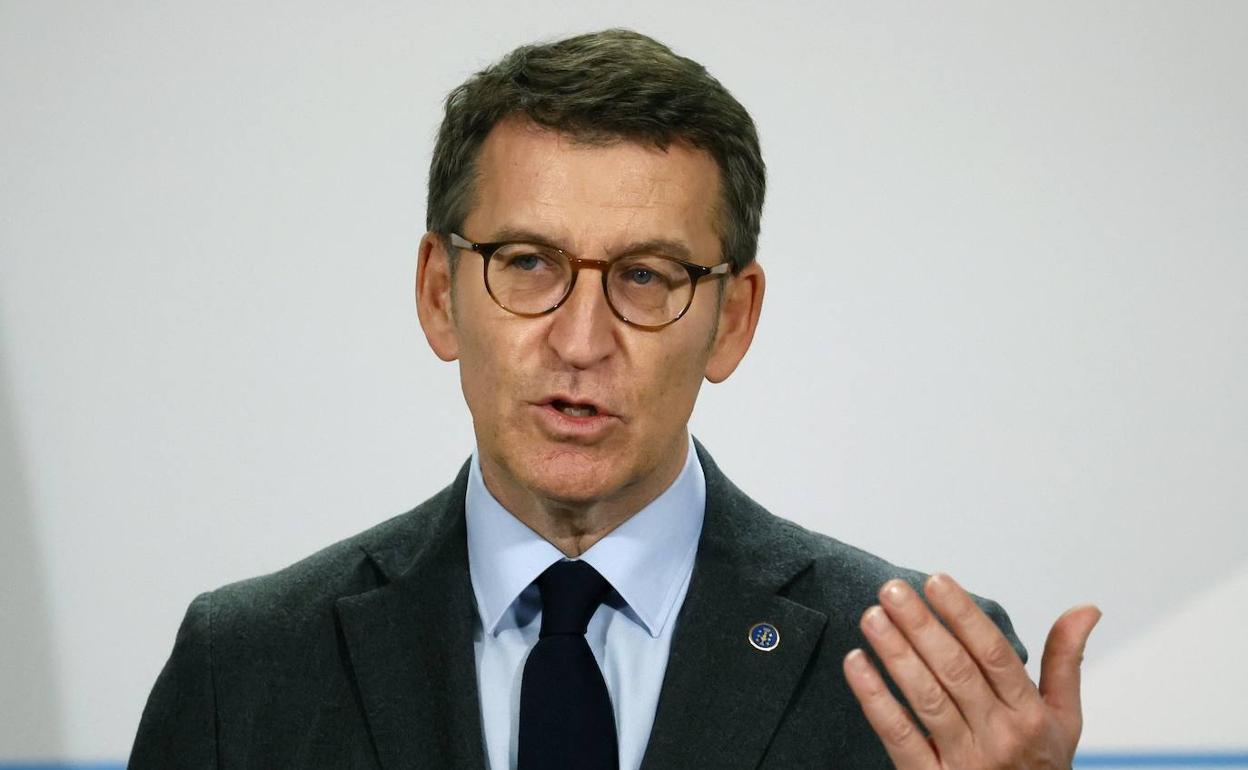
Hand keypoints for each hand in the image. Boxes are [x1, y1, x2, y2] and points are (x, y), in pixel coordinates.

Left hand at [843, 574, 1100, 768]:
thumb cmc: (1039, 768)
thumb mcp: (1063, 719)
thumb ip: (1064, 661)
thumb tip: (1085, 609)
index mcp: (1030, 715)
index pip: (994, 655)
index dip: (963, 616)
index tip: (936, 581)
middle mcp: (999, 736)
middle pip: (956, 671)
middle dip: (922, 625)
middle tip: (892, 589)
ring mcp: (965, 762)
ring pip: (927, 698)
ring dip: (896, 654)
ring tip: (873, 618)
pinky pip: (898, 736)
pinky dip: (875, 698)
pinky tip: (856, 664)